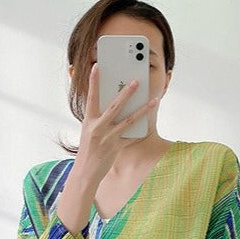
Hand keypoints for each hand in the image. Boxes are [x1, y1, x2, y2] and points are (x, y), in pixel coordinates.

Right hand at [75, 63, 158, 183]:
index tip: (97, 66)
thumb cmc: (88, 149)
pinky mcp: (116, 148)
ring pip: (128, 121)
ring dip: (143, 109)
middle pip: (115, 107)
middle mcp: (98, 128)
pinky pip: (131, 137)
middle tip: (136, 81)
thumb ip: (98, 117)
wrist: (86, 172)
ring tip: (154, 100)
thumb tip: (112, 102)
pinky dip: (141, 131)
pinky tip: (150, 124)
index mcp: (89, 121)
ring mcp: (108, 138)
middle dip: (127, 93)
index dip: (94, 81)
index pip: (91, 97)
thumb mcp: (88, 130)